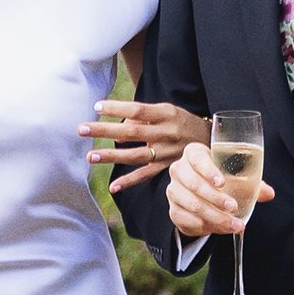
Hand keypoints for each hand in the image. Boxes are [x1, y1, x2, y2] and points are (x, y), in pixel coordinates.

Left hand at [78, 99, 210, 191]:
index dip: (118, 108)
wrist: (211, 142)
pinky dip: (130, 181)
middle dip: (105, 130)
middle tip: (81, 129)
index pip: (138, 109)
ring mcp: (167, 152)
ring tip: (90, 157)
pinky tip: (113, 187)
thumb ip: (143, 116)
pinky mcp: (168, 167)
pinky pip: (146, 175)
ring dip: (111, 156)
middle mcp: (167, 133)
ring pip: (135, 155)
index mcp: (166, 114)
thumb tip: (119, 130)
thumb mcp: (167, 111)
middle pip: (132, 131)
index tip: (96, 107)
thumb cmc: (182, 122)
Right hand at [165, 139, 272, 238]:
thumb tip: (269, 193)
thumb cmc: (221, 180)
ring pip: (191, 204)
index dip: (209, 171)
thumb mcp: (237, 178)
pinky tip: (219, 228)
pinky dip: (204, 226)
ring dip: (214, 216)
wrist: (202, 196)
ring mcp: (173, 190)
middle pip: (194, 184)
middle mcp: (179, 170)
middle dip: (216, 198)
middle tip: (234, 208)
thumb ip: (253, 184)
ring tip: (233, 224)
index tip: (223, 183)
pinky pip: (186, 219)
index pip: (198, 159)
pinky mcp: (173, 209)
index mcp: (194, 154)